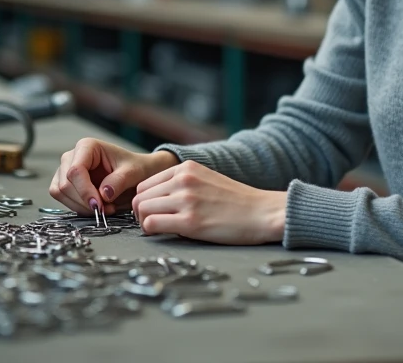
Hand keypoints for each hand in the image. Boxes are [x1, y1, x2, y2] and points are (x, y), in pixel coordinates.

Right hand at [49, 138, 177, 215]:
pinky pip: (61, 197)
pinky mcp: (66, 183)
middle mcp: (72, 156)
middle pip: (65, 183)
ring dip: (80, 206)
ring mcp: (66, 169)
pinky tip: (95, 208)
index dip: (84, 191)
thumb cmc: (135, 168)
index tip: (99, 206)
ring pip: (60, 192)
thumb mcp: (133, 172)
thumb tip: (103, 194)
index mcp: (87, 146)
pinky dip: (76, 207)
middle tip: (106, 209)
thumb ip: (119, 181)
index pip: (75, 170)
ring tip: (104, 208)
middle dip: (84, 201)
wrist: (138, 173)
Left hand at [132, 160, 286, 244]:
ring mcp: (186, 200)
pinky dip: (150, 231)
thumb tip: (158, 198)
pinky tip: (162, 233)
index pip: (145, 183)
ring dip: (144, 222)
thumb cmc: (237, 201)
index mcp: (186, 169)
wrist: (263, 212)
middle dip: (141, 212)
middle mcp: (183, 181)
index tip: (151, 211)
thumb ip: (183, 183)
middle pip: (139, 197)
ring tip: (158, 229)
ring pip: (142, 209)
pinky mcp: (190, 221)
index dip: (144, 200)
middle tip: (152, 223)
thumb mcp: (207, 179)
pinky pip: (151, 224)